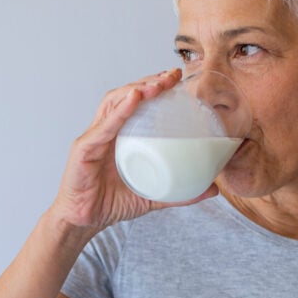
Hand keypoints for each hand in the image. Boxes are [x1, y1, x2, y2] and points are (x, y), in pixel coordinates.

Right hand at [49, 68, 218, 231]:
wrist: (85, 221)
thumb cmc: (111, 203)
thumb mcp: (152, 196)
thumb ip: (180, 192)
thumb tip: (213, 189)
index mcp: (120, 136)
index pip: (136, 102)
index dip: (155, 86)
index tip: (177, 78)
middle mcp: (106, 131)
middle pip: (126, 95)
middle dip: (149, 81)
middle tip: (172, 76)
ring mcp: (93, 138)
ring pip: (113, 103)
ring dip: (136, 90)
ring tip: (156, 85)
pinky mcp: (84, 150)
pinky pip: (103, 127)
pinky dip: (119, 112)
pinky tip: (133, 100)